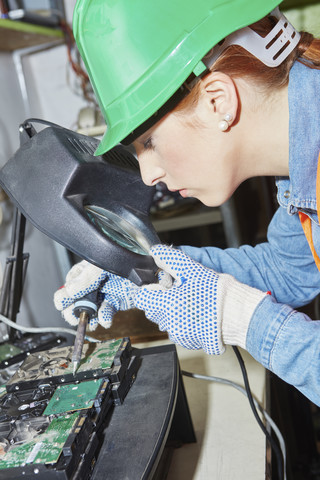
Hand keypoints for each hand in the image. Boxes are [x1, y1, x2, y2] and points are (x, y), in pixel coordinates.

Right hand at [54, 260, 136, 329]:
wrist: (150, 267)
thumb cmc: (127, 257)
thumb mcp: (102, 265)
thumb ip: (86, 278)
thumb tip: (68, 292)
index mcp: (90, 266)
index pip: (72, 281)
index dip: (65, 293)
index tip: (61, 303)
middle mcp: (96, 279)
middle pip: (80, 297)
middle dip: (75, 308)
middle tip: (73, 317)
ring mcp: (107, 291)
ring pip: (93, 307)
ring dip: (89, 316)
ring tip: (89, 322)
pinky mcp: (118, 301)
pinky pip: (108, 311)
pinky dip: (105, 317)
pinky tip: (104, 320)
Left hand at [134, 245, 266, 353]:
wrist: (240, 314)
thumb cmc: (218, 294)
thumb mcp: (191, 269)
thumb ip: (169, 260)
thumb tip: (155, 253)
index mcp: (166, 305)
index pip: (142, 298)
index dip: (150, 288)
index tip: (160, 285)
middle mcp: (170, 324)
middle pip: (153, 310)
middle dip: (161, 299)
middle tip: (179, 290)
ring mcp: (180, 335)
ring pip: (166, 320)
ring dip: (172, 311)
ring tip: (191, 301)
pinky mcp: (190, 342)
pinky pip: (179, 330)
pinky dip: (184, 321)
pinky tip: (197, 312)